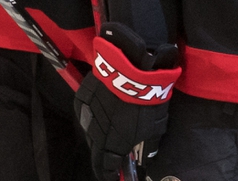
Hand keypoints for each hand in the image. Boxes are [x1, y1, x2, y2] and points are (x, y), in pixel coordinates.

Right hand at [74, 22, 180, 179]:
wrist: (132, 68)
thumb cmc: (146, 101)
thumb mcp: (155, 128)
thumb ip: (149, 144)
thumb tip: (148, 154)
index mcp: (111, 145)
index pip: (106, 168)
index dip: (110, 175)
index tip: (114, 177)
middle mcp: (94, 133)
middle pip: (95, 153)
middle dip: (103, 159)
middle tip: (109, 160)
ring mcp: (86, 114)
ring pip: (89, 132)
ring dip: (98, 137)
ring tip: (107, 135)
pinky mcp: (82, 97)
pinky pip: (86, 113)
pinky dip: (93, 117)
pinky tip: (102, 113)